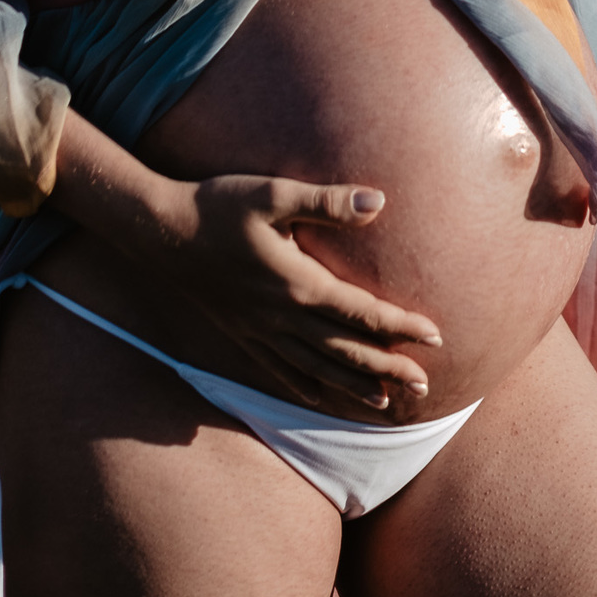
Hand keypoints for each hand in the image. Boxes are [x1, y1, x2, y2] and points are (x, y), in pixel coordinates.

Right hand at [148, 172, 441, 412]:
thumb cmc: (218, 205)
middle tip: (424, 386)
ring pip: (316, 368)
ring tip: (386, 403)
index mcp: (297, 282)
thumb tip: (379, 202)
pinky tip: (321, 398)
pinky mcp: (241, 334)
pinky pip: (279, 370)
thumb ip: (326, 201)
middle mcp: (282, 316)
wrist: (160, 232)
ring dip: (353, 386)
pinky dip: (305, 386)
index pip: (360, 311)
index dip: (400, 326)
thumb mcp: (273, 193)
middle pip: (345, 350)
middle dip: (387, 368)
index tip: (436, 337)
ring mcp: (260, 330)